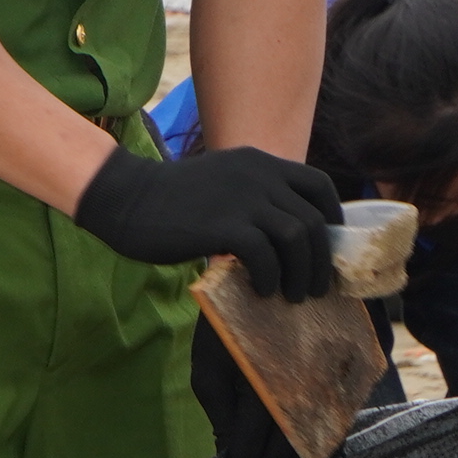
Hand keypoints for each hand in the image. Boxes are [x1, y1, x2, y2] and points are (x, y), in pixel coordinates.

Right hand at [71, 147, 341, 302]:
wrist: (125, 197)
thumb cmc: (170, 198)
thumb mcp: (222, 181)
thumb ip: (254, 195)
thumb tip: (290, 236)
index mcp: (259, 162)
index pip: (319, 186)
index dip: (332, 220)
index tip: (324, 248)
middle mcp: (258, 175)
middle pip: (314, 220)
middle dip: (320, 261)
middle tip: (311, 287)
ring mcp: (242, 198)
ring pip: (298, 238)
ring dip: (300, 274)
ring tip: (289, 295)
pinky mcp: (223, 225)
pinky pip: (266, 256)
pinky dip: (270, 278)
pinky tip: (258, 289)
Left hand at [192, 317, 331, 457]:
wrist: (279, 266)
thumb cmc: (232, 312)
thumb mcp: (209, 353)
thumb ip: (216, 403)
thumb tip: (226, 450)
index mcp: (259, 380)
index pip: (247, 447)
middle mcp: (299, 387)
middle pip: (280, 454)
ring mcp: (326, 384)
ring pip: (314, 448)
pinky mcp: (345, 380)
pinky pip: (337, 431)